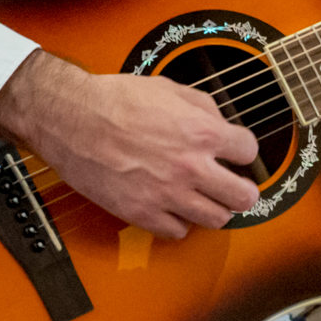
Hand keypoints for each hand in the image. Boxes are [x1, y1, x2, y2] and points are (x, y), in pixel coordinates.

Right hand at [0, 52, 259, 238]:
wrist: (72, 119)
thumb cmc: (115, 100)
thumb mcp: (168, 88)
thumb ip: (203, 108)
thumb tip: (221, 125)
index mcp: (201, 132)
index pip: (249, 151)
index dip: (242, 150)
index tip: (234, 152)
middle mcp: (191, 167)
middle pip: (244, 197)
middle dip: (243, 189)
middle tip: (233, 185)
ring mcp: (168, 194)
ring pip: (216, 220)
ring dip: (213, 208)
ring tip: (202, 198)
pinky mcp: (142, 213)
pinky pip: (178, 231)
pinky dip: (178, 221)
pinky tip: (171, 206)